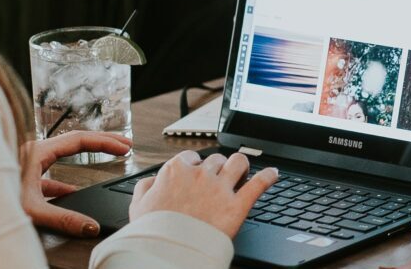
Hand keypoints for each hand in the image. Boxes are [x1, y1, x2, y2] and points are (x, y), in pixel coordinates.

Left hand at [21, 131, 131, 236]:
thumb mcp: (32, 210)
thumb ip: (63, 219)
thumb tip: (91, 226)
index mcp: (37, 151)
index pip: (79, 139)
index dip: (105, 142)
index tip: (124, 148)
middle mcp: (34, 152)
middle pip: (75, 141)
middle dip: (103, 141)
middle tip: (125, 144)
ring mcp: (28, 164)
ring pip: (64, 154)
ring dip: (87, 156)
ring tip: (107, 158)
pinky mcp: (24, 178)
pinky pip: (51, 172)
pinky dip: (66, 179)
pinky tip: (72, 192)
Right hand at [130, 149, 278, 236]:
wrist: (168, 253)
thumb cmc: (153, 232)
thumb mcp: (138, 207)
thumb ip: (145, 188)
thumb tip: (153, 180)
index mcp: (176, 171)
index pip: (191, 158)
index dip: (196, 166)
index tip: (198, 174)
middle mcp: (200, 174)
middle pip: (216, 160)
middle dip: (218, 168)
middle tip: (219, 180)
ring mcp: (220, 188)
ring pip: (239, 162)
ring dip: (241, 166)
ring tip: (242, 173)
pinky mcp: (237, 205)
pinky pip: (260, 183)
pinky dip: (269, 176)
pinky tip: (273, 174)